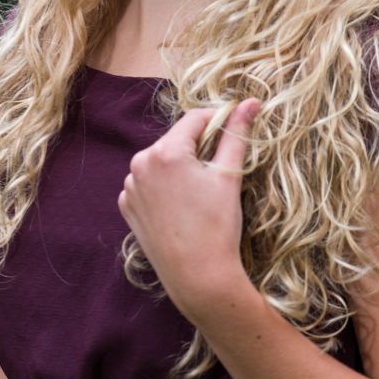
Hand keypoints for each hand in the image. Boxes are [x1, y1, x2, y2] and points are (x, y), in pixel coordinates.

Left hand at [118, 98, 261, 320]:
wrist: (197, 276)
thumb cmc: (217, 226)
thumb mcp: (229, 176)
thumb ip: (237, 134)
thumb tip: (251, 102)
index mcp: (165, 151)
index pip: (195, 119)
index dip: (218, 120)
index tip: (235, 128)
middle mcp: (140, 164)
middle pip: (176, 140)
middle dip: (198, 147)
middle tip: (220, 169)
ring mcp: (130, 187)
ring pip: (161, 162)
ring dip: (180, 166)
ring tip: (200, 193)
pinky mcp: (127, 206)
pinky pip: (148, 184)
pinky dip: (164, 187)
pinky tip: (181, 206)